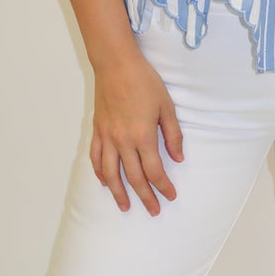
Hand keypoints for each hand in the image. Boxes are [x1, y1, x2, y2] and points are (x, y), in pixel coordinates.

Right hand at [90, 48, 184, 215]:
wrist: (116, 64)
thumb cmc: (144, 82)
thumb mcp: (166, 107)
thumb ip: (173, 135)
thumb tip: (178, 158)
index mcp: (143, 136)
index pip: (154, 170)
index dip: (163, 186)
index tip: (170, 196)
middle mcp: (123, 141)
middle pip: (134, 177)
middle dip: (145, 197)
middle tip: (153, 211)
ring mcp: (107, 137)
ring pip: (110, 173)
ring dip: (118, 192)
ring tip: (125, 206)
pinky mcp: (97, 130)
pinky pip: (95, 157)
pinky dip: (99, 172)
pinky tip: (104, 181)